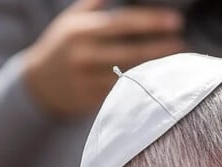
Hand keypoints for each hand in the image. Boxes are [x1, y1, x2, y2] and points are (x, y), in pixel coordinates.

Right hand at [23, 0, 184, 117]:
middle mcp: (84, 56)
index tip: (176, 22)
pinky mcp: (93, 102)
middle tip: (183, 45)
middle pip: (131, 52)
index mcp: (81, 31)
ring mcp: (88, 81)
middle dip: (160, 49)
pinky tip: (159, 83)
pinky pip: (123, 95)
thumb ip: (96, 4)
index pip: (122, 24)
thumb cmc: (62, 46)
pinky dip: (142, 88)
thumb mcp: (72, 20)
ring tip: (177, 66)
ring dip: (154, 71)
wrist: (38, 85)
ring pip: (129, 76)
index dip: (151, 22)